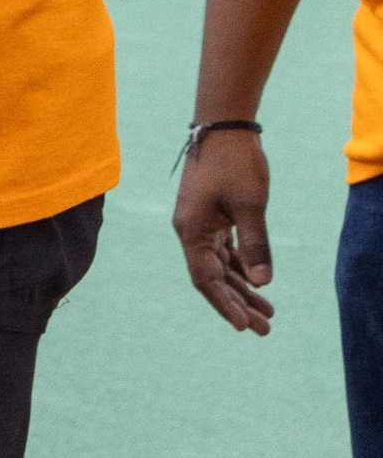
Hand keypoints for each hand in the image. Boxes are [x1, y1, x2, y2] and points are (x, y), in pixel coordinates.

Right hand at [174, 127, 276, 338]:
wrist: (224, 128)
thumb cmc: (235, 164)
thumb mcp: (250, 205)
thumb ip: (255, 244)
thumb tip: (262, 283)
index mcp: (191, 231)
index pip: (206, 279)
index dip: (225, 304)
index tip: (243, 326)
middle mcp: (190, 231)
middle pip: (213, 277)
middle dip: (238, 303)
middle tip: (264, 329)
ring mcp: (200, 224)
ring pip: (220, 266)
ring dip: (242, 288)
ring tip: (267, 313)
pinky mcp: (211, 216)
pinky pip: (224, 251)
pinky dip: (240, 267)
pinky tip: (256, 281)